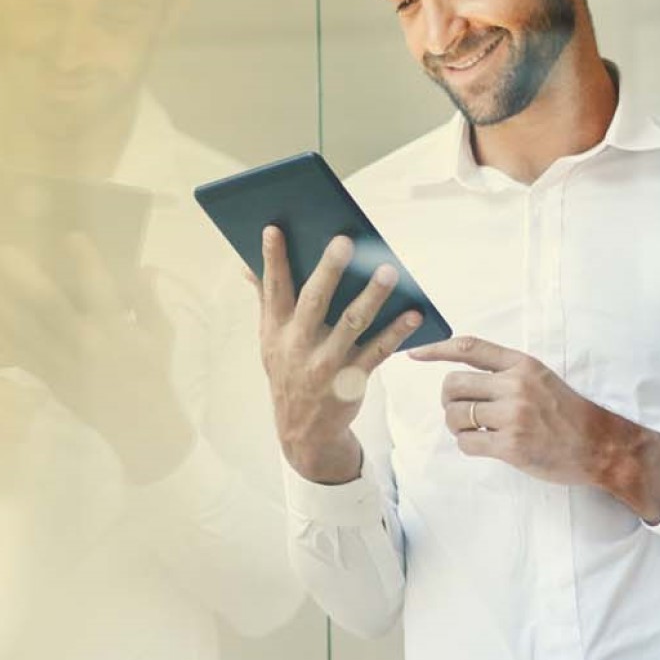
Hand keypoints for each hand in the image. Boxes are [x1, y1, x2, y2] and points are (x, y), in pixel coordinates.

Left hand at [0, 233, 192, 481]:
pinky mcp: (50, 377)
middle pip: (50, 308)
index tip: (71, 237)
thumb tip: (145, 267)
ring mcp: (63, 362)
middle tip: (2, 253)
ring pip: (26, 330)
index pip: (100, 290)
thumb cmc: (152, 373)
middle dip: (25, 280)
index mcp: (116, 329)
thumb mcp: (161, 334)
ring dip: (0, 304)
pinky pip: (19, 356)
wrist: (140, 425)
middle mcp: (85, 344)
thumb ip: (149, 300)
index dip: (85, 263)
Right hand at [250, 226, 422, 483]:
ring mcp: (327, 363)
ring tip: (389, 271)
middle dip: (328, 270)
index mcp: (276, 330)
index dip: (272, 259)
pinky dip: (396, 333)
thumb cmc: (289, 372)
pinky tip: (413, 314)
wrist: (303, 430)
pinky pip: (378, 352)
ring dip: (372, 296)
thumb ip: (265, 300)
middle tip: (345, 241)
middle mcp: (299, 345)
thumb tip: (246, 265)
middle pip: (314, 301)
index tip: (273, 229)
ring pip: (352, 324)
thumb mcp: (269, 341)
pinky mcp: (353, 379)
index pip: (273, 289)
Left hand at [407, 335, 659, 520]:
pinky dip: (468, 446)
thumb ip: (506, 373)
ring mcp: (514, 416)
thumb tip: (460, 376)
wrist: (602, 446)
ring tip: (476, 431)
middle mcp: (516, 385)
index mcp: (522, 365)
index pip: (469, 348)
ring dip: (457, 426)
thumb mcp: (540, 378)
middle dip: (449, 401)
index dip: (436, 349)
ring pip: (455, 415)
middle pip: (452, 385)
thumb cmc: (568, 414)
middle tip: (462, 413)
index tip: (414, 354)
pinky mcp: (512, 446)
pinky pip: (466, 443)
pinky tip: (485, 446)